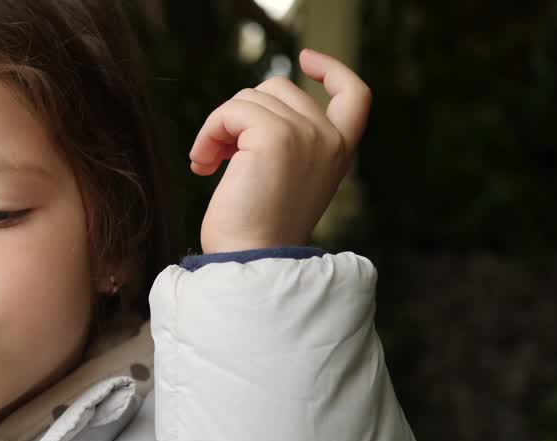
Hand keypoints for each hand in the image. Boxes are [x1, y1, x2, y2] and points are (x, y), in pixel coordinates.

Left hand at [191, 48, 370, 253]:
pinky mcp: (275, 137)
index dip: (333, 69)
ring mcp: (305, 135)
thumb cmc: (256, 232)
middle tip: (218, 153)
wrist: (251, 263)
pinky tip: (202, 165)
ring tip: (207, 162)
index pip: (355, 95)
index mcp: (338, 152)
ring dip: (218, 126)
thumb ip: (285, 143)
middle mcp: (329, 140)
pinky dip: (208, 132)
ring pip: (249, 97)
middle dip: (241, 114)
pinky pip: (230, 112)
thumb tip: (248, 111)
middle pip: (277, 89)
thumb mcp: (283, 181)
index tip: (306, 60)